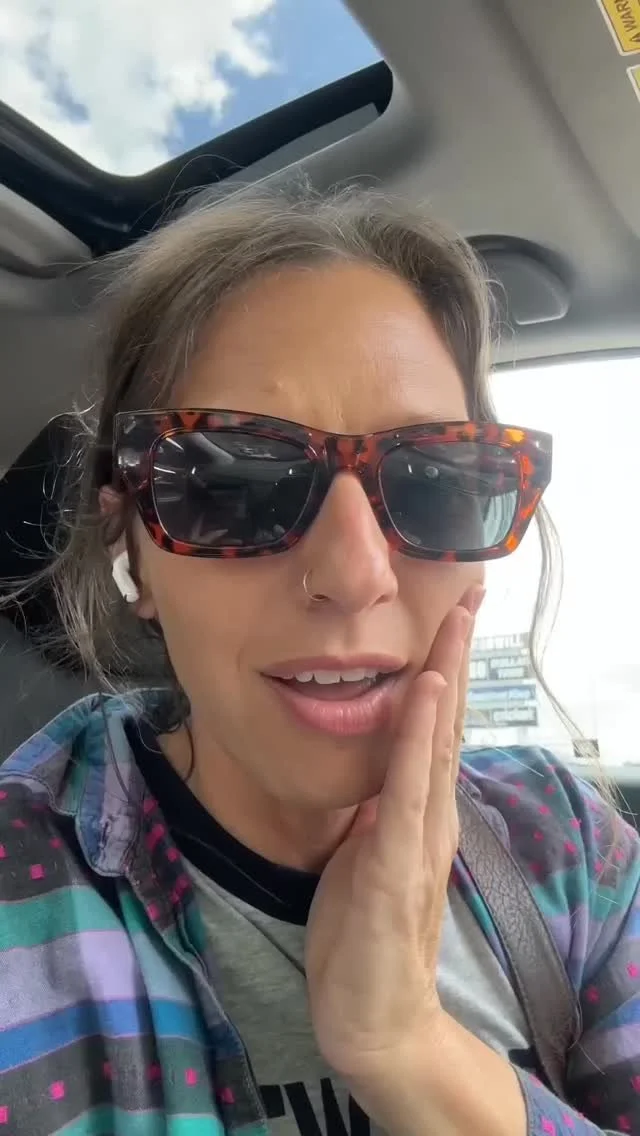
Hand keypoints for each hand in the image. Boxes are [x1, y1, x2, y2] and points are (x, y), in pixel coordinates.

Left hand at [305, 587, 483, 1082]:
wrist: (374, 1020)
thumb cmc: (365, 937)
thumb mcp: (366, 854)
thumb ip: (379, 809)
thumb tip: (377, 766)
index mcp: (421, 812)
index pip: (436, 730)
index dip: (445, 669)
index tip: (452, 614)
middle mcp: (432, 816)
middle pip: (447, 724)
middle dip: (454, 655)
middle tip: (468, 592)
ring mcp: (420, 839)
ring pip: (434, 745)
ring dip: (445, 679)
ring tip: (452, 622)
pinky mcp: (397, 867)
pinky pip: (407, 791)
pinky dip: (417, 739)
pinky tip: (423, 695)